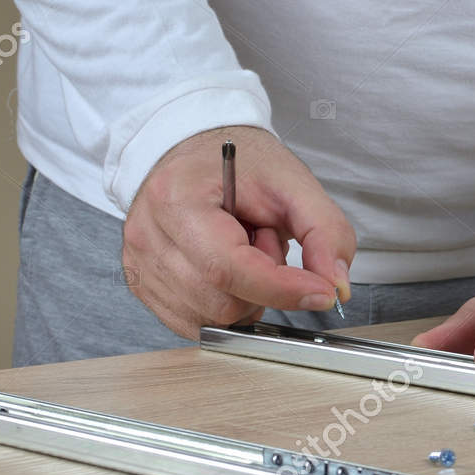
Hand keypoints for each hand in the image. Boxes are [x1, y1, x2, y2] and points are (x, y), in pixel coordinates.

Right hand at [121, 126, 354, 337]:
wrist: (198, 152)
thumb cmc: (241, 165)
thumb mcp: (295, 184)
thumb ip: (325, 232)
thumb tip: (335, 287)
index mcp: (177, 199)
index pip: (228, 267)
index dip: (281, 288)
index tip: (321, 293)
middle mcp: (147, 235)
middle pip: (221, 301)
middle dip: (263, 284)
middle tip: (265, 240)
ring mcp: (139, 263)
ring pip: (210, 318)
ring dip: (243, 295)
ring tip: (242, 249)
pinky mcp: (143, 284)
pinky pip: (194, 322)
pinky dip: (224, 306)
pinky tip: (226, 269)